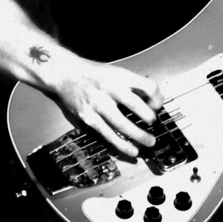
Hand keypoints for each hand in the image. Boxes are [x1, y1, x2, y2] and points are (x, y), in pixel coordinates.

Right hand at [47, 60, 164, 159]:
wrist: (64, 73)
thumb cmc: (92, 73)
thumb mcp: (115, 72)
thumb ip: (132, 85)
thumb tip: (152, 102)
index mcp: (120, 76)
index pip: (147, 87)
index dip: (157, 99)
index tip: (158, 106)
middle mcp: (109, 88)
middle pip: (137, 106)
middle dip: (150, 119)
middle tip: (153, 125)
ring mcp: (98, 103)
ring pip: (123, 125)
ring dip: (139, 136)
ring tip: (149, 142)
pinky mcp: (88, 117)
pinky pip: (108, 134)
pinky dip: (122, 144)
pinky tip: (131, 149)